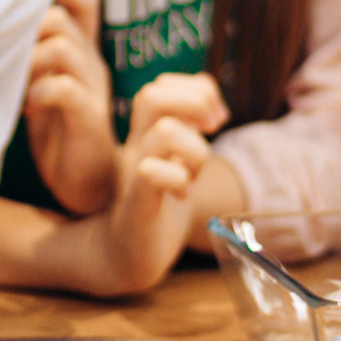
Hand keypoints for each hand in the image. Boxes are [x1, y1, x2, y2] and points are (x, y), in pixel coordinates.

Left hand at [24, 0, 117, 213]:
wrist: (90, 185)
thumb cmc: (59, 134)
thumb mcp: (42, 87)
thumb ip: (29, 59)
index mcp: (83, 53)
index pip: (82, 1)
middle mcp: (92, 64)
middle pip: (59, 18)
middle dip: (23, 31)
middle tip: (2, 57)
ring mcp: (94, 89)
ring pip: (61, 48)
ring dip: (25, 61)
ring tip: (12, 85)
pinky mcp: (90, 118)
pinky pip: (64, 88)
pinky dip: (38, 91)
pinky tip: (27, 108)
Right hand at [88, 80, 226, 292]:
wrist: (124, 255)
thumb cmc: (156, 206)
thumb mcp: (178, 160)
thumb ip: (189, 132)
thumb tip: (213, 107)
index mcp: (145, 134)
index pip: (162, 84)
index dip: (197, 90)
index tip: (216, 119)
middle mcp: (136, 147)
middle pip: (152, 94)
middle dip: (194, 103)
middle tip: (211, 131)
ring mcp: (133, 174)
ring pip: (164, 132)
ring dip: (194, 149)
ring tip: (194, 174)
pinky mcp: (137, 206)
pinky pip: (151, 174)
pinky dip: (176, 177)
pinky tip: (182, 193)